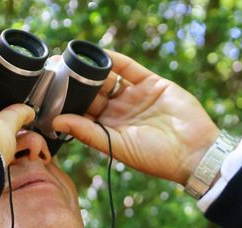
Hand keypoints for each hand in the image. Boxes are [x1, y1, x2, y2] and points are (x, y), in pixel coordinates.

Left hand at [52, 51, 219, 184]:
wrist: (193, 151)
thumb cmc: (155, 157)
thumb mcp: (116, 146)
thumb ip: (87, 132)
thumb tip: (57, 121)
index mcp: (109, 130)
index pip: (83, 113)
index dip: (67, 104)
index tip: (49, 94)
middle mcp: (120, 112)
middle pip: (93, 93)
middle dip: (75, 83)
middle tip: (56, 72)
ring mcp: (136, 97)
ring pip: (109, 79)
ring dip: (92, 70)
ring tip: (72, 60)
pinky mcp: (151, 84)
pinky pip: (129, 68)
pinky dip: (115, 60)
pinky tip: (99, 55)